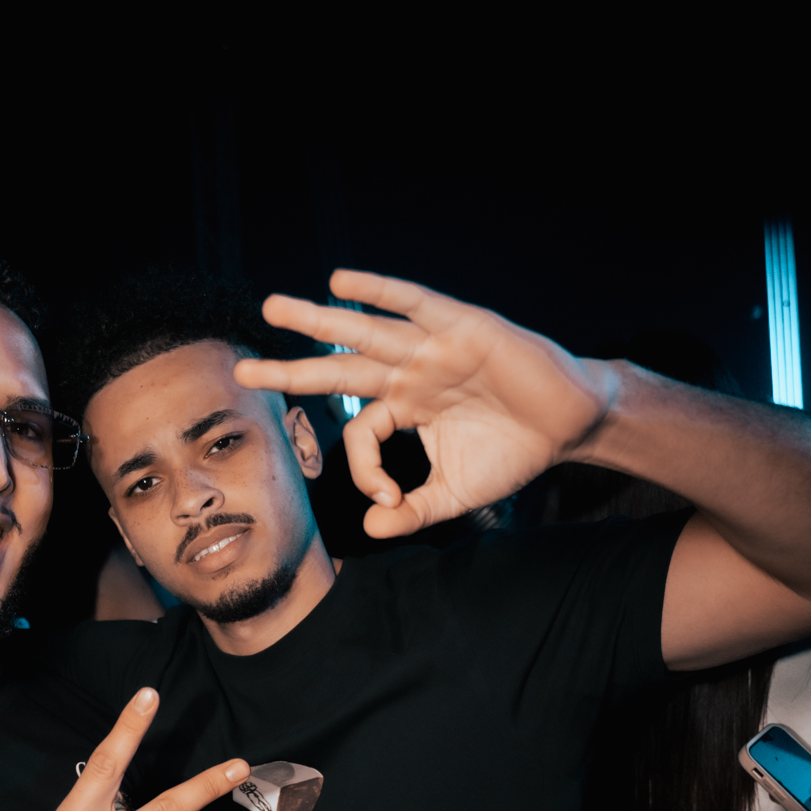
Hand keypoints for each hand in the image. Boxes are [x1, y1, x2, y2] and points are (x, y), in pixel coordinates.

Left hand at [233, 269, 616, 538]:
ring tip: (273, 309)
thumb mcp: (455, 492)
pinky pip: (414, 304)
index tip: (389, 497)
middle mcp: (410, 371)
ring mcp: (432, 346)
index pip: (361, 429)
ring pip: (363, 332)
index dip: (364, 468)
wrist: (569, 425)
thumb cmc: (513, 452)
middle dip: (290, 368)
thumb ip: (412, 511)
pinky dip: (378, 291)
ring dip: (317, 321)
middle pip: (338, 368)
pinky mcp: (461, 327)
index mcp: (405, 405)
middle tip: (241, 369)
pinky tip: (341, 281)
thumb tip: (371, 528)